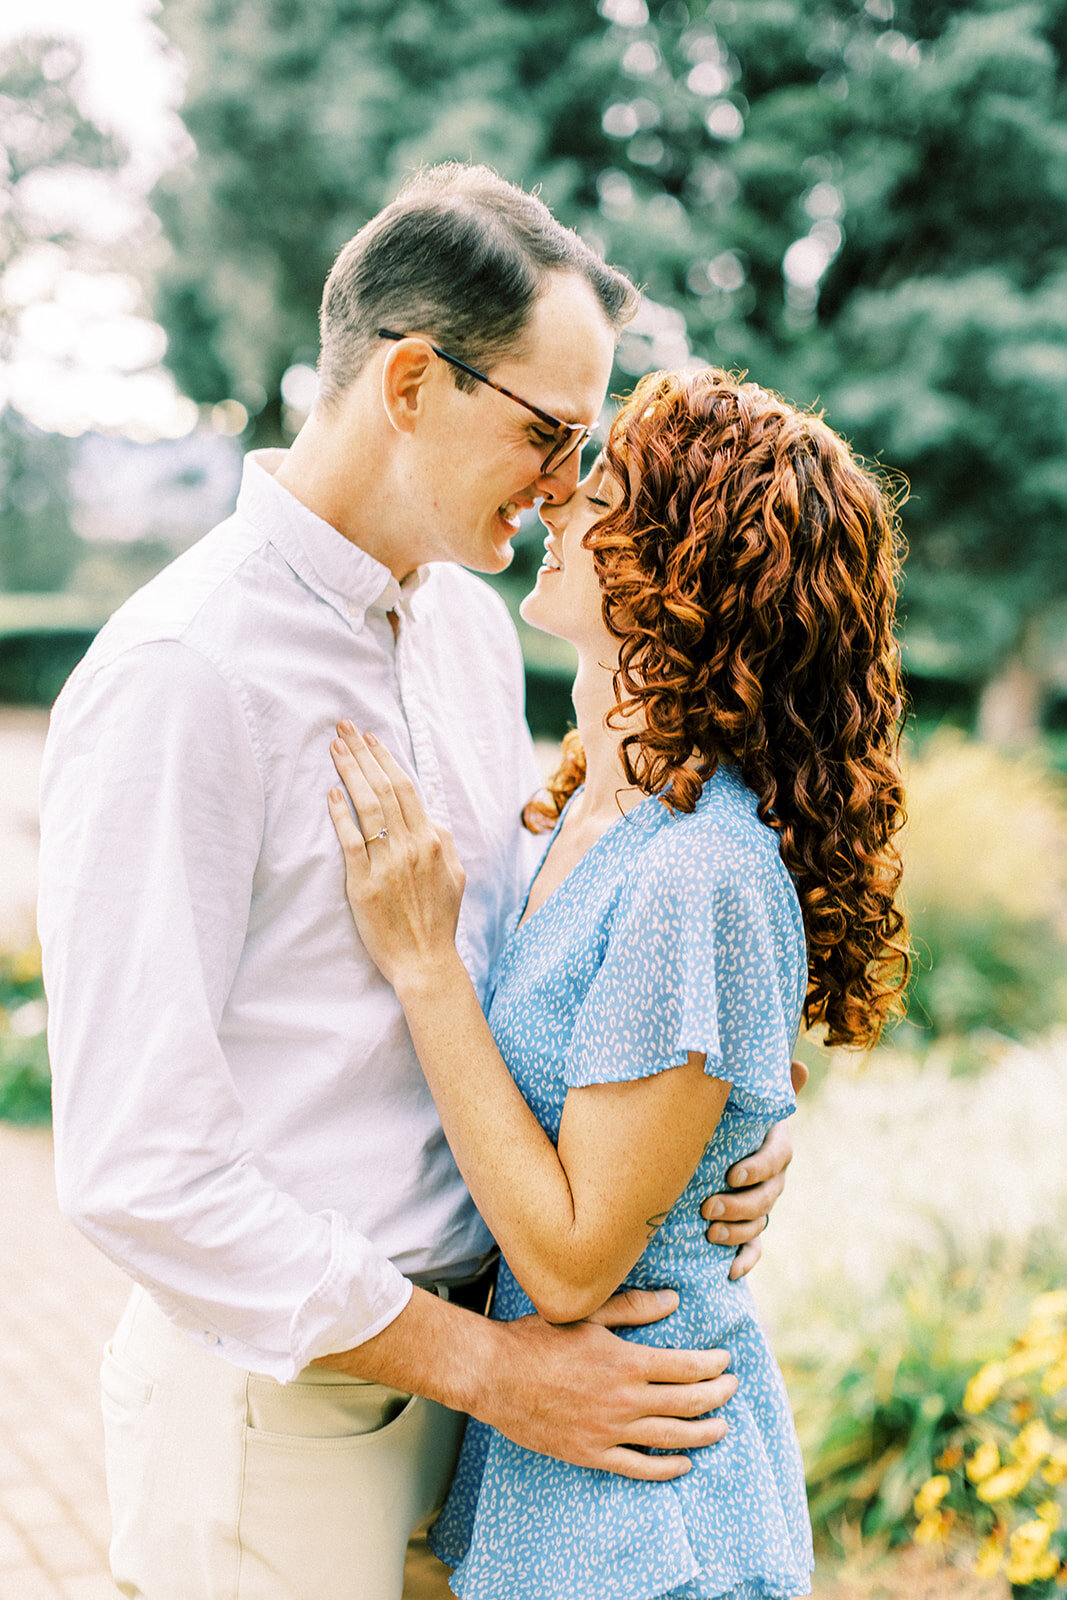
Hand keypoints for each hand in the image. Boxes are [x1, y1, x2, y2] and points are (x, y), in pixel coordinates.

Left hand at [327, 723, 464, 991]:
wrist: (425, 961)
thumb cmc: (438, 920)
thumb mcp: (454, 876)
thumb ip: (442, 844)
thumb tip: (429, 819)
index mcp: (433, 840)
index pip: (405, 788)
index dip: (384, 759)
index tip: (368, 738)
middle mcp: (412, 846)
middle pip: (384, 788)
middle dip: (362, 754)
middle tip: (343, 729)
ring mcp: (388, 864)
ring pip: (367, 806)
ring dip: (349, 773)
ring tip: (334, 749)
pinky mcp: (365, 884)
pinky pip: (350, 841)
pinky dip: (340, 815)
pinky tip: (330, 794)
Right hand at [484, 1288, 736, 1480]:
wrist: (494, 1375)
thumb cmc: (538, 1338)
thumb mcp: (588, 1314)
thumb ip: (633, 1308)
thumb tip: (672, 1300)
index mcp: (626, 1362)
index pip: (686, 1366)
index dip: (712, 1364)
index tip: (725, 1361)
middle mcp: (624, 1400)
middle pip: (688, 1402)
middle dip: (717, 1395)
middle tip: (732, 1388)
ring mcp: (609, 1432)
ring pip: (671, 1438)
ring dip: (703, 1433)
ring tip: (722, 1427)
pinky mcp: (591, 1454)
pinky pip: (639, 1468)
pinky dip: (666, 1468)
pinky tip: (683, 1464)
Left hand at [700, 1059, 807, 1280]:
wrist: (696, 1150)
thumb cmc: (719, 1116)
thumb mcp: (735, 1101)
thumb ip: (760, 1084)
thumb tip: (797, 1062)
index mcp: (772, 1144)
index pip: (777, 1158)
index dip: (757, 1167)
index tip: (731, 1174)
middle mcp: (770, 1176)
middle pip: (768, 1196)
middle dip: (740, 1205)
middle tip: (707, 1208)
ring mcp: (760, 1203)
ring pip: (760, 1223)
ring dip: (737, 1232)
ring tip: (709, 1232)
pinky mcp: (746, 1227)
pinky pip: (754, 1250)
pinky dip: (745, 1262)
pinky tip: (730, 1272)